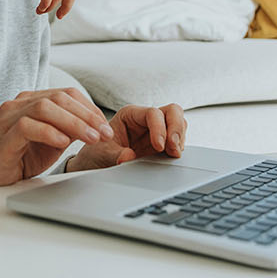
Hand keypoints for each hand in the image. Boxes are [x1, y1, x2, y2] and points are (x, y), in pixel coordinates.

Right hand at [0, 88, 113, 186]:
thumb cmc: (22, 156)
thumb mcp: (54, 140)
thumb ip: (70, 128)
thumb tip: (97, 124)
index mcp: (32, 100)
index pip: (66, 93)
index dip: (89, 108)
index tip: (105, 126)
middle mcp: (19, 104)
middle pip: (58, 98)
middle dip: (86, 115)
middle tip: (104, 133)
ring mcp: (8, 119)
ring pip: (44, 108)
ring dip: (73, 123)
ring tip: (90, 138)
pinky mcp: (3, 137)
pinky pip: (26, 127)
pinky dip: (48, 132)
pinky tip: (63, 142)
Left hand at [67, 104, 186, 171]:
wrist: (96, 166)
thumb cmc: (96, 154)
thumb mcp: (102, 155)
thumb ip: (115, 155)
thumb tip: (128, 157)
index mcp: (130, 115)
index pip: (153, 113)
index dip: (159, 128)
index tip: (158, 146)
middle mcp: (145, 120)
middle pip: (172, 112)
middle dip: (176, 128)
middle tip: (174, 148)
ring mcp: (156, 131)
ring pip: (179, 123)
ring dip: (180, 138)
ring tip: (174, 154)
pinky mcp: (162, 144)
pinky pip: (178, 140)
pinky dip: (179, 147)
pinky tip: (173, 157)